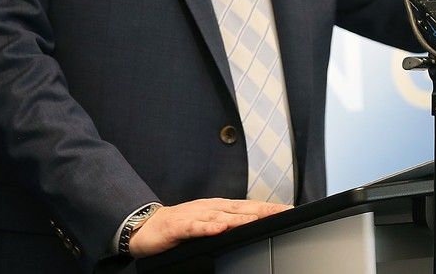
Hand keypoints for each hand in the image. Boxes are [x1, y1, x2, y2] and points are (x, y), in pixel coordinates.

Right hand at [127, 198, 291, 257]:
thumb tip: (250, 225)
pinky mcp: (180, 226)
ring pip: (222, 216)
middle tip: (284, 212)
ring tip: (259, 219)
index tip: (289, 210)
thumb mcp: (206, 223)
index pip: (248, 207)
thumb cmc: (179, 225)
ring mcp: (195, 216)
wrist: (146, 225)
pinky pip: (196, 227)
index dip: (268, 208)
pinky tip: (220, 228)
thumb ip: (226, 223)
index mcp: (218, 207)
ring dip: (241, 218)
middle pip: (241, 208)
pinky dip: (209, 227)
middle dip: (263, 210)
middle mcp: (210, 208)